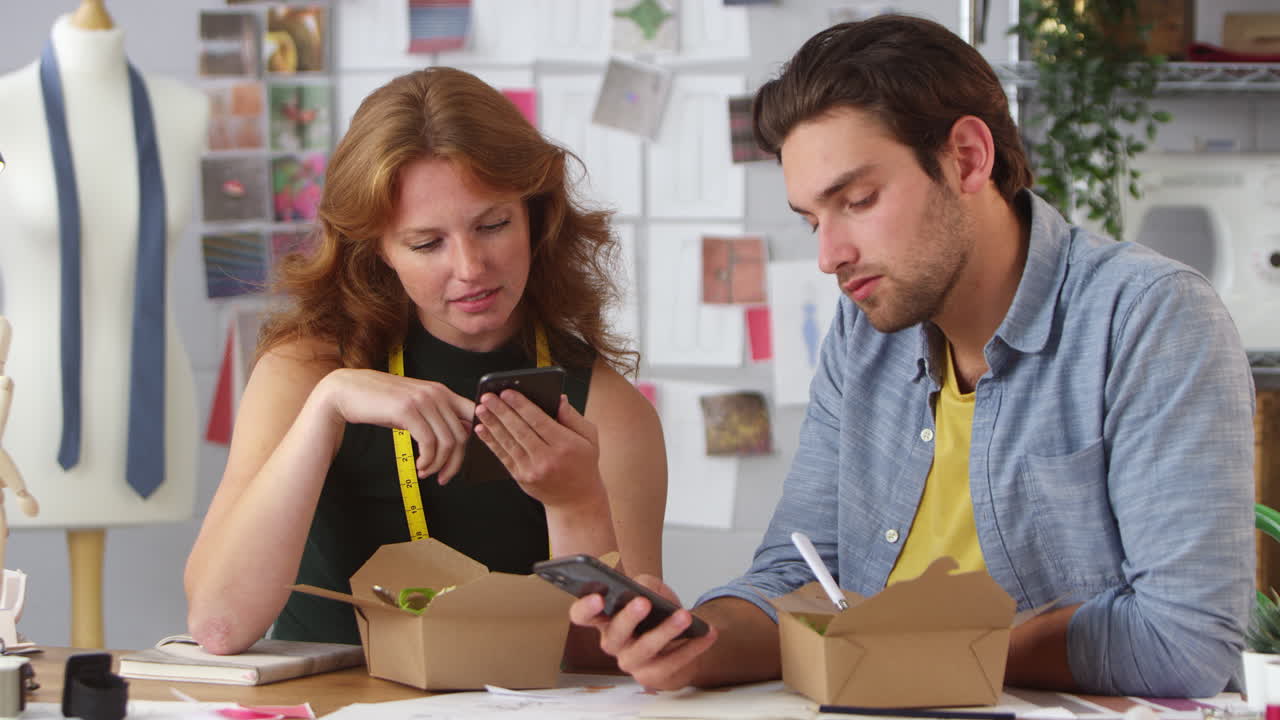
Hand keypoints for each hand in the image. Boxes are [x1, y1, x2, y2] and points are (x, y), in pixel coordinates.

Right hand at [317, 369, 473, 482]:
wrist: (347, 391)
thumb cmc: (381, 403)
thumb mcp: (414, 408)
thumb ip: (437, 418)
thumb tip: (461, 437)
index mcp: (441, 391)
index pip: (473, 416)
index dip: (472, 441)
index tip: (459, 461)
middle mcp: (436, 393)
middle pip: (462, 435)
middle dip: (455, 462)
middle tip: (443, 477)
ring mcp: (423, 400)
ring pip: (447, 441)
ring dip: (439, 464)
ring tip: (426, 473)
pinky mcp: (407, 410)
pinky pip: (429, 443)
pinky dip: (428, 460)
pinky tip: (419, 467)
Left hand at [474, 393, 604, 507]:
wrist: (576, 500)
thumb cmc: (583, 464)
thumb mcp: (589, 438)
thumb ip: (573, 417)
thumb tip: (559, 398)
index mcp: (565, 445)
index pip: (539, 421)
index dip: (521, 405)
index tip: (507, 392)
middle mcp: (547, 459)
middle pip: (520, 430)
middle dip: (501, 411)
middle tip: (487, 396)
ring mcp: (532, 470)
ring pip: (508, 443)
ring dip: (492, 424)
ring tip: (481, 409)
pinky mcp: (521, 478)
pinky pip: (503, 456)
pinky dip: (491, 442)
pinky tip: (482, 430)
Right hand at [568, 574, 717, 690]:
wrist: (680, 639)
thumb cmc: (657, 612)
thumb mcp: (651, 590)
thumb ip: (646, 583)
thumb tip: (646, 590)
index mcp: (604, 620)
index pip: (582, 616)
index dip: (586, 608)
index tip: (598, 597)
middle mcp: (613, 643)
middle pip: (614, 635)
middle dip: (629, 618)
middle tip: (644, 602)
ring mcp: (632, 662)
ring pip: (645, 650)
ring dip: (666, 632)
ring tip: (684, 616)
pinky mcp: (653, 676)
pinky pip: (672, 662)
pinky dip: (692, 646)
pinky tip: (706, 632)